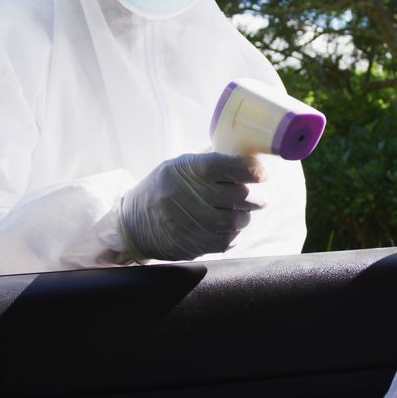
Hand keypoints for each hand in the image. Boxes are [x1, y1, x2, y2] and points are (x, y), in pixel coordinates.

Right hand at [119, 152, 265, 260]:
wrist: (133, 222)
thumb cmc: (164, 187)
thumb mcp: (180, 165)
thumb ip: (211, 159)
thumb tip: (248, 153)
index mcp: (188, 168)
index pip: (229, 166)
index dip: (252, 170)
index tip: (263, 174)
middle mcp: (188, 194)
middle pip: (238, 195)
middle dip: (257, 196)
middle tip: (261, 196)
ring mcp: (189, 221)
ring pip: (235, 220)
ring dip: (245, 217)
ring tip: (243, 212)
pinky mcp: (191, 244)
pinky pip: (225, 241)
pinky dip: (234, 234)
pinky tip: (230, 227)